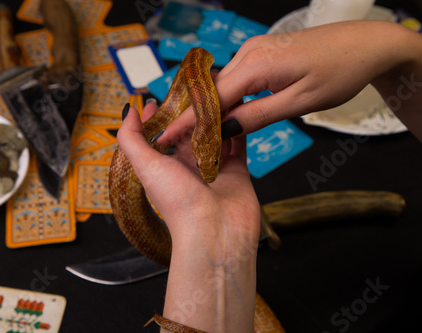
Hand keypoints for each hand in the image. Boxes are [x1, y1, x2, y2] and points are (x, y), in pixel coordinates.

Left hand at [118, 102, 259, 249]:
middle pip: (189, 130)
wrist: (214, 232)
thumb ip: (131, 138)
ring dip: (215, 114)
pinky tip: (237, 108)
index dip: (159, 115)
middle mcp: (187, 166)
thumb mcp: (145, 166)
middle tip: (196, 87)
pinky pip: (236, 142)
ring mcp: (212, 167)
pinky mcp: (235, 170)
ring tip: (217, 92)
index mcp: (164, 166)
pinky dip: (236, 125)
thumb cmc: (178, 204)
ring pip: (214, 132)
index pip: (160, 134)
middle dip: (191, 110)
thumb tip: (126, 111)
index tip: (160, 97)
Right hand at [156, 20, 421, 144]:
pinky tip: (226, 115)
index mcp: (256, 64)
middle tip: (180, 145)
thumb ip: (259, 116)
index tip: (165, 140)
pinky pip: (236, 79)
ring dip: (212, 110)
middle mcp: (249, 52)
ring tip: (199, 136)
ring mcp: (255, 50)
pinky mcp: (262, 53)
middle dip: (196, 118)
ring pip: (223, 85)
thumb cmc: (340, 72)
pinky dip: (227, 98)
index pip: (212, 99)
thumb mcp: (300, 102)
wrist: (367, 44)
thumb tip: (224, 131)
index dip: (188, 122)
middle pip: (213, 91)